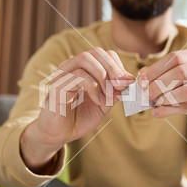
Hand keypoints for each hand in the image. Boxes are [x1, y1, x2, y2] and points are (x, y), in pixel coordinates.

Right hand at [21, 47, 133, 172]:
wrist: (59, 134)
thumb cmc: (80, 117)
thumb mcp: (104, 104)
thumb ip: (115, 91)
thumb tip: (129, 81)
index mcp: (84, 68)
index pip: (104, 53)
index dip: (118, 66)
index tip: (126, 84)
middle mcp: (72, 67)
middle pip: (95, 52)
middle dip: (113, 68)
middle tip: (121, 87)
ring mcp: (62, 74)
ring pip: (85, 59)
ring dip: (103, 77)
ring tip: (108, 96)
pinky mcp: (57, 86)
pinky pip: (77, 76)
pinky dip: (93, 87)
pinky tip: (99, 101)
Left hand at [138, 48, 186, 161]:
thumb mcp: (179, 75)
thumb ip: (161, 72)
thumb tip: (141, 75)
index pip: (175, 58)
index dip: (156, 69)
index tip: (141, 80)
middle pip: (180, 72)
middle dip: (158, 84)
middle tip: (146, 94)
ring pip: (185, 90)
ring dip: (164, 98)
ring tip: (153, 103)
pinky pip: (186, 107)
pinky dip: (168, 110)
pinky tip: (157, 112)